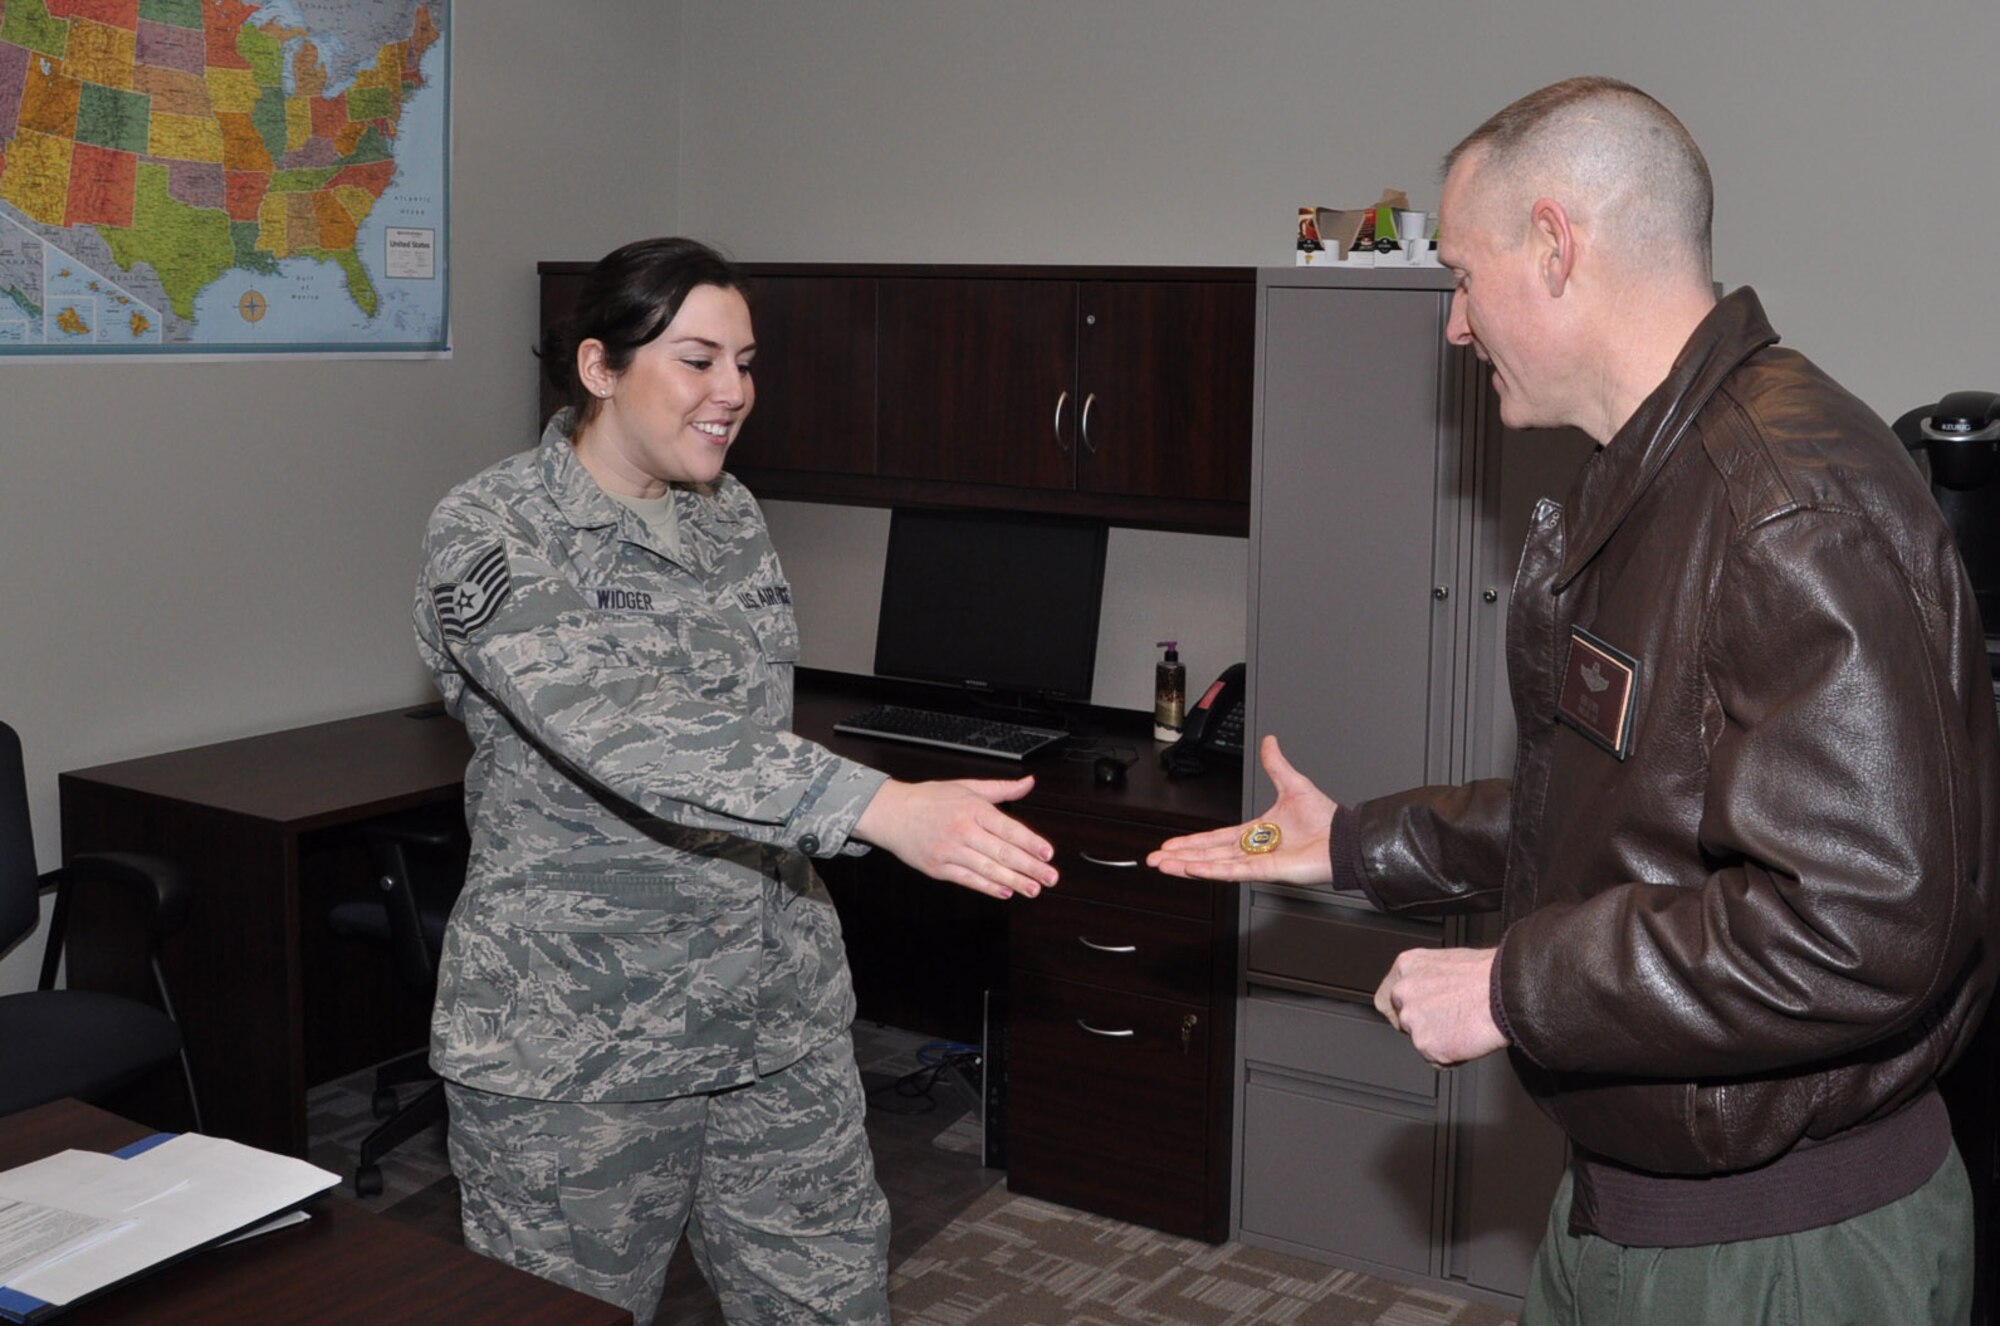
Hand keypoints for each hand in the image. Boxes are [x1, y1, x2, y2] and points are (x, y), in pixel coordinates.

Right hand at [854, 777, 1056, 899]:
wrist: (890, 813)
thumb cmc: (929, 799)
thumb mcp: (967, 786)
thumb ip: (1001, 788)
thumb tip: (1029, 783)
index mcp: (973, 808)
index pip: (1009, 828)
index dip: (1031, 843)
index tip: (1048, 854)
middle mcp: (963, 829)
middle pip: (1003, 852)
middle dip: (1030, 867)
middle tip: (1050, 877)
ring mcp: (950, 850)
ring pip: (988, 869)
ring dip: (1014, 881)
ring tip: (1033, 889)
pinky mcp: (938, 867)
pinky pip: (967, 879)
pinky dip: (987, 887)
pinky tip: (1004, 892)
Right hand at [1146, 735, 1334, 884]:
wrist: (1344, 838)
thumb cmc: (1326, 819)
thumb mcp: (1293, 784)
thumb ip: (1275, 764)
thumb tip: (1269, 741)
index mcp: (1256, 834)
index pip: (1216, 839)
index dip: (1192, 842)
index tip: (1171, 846)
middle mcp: (1254, 851)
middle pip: (1208, 854)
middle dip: (1179, 856)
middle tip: (1154, 859)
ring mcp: (1259, 863)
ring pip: (1215, 864)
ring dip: (1187, 864)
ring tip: (1164, 865)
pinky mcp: (1267, 872)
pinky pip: (1235, 871)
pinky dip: (1212, 869)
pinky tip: (1192, 868)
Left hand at [1374, 947, 1506, 1066]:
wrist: (1508, 992)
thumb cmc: (1488, 975)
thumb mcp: (1448, 962)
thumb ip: (1427, 978)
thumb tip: (1429, 991)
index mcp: (1406, 966)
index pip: (1387, 998)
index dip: (1403, 1010)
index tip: (1416, 1015)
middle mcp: (1403, 992)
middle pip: (1402, 1021)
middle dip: (1423, 1026)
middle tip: (1450, 1021)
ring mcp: (1413, 1020)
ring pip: (1420, 1041)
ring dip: (1440, 1041)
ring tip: (1465, 1025)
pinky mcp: (1427, 1045)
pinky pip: (1437, 1060)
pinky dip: (1452, 1056)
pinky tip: (1468, 1037)